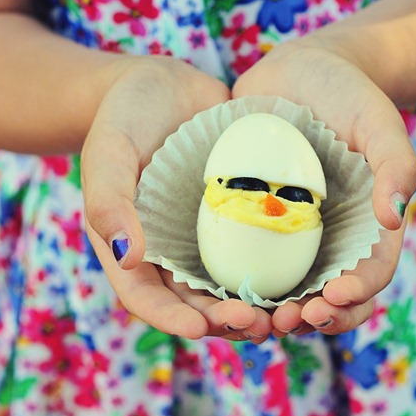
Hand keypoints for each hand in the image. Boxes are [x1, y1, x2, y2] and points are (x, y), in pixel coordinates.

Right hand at [81, 56, 272, 339]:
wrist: (167, 86)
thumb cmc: (125, 114)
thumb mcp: (109, 150)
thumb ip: (109, 200)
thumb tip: (126, 257)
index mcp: (131, 250)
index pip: (146, 298)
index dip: (172, 318)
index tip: (200, 328)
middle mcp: (170, 256)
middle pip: (195, 305)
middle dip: (224, 323)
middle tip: (257, 324)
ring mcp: (206, 244)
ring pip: (230, 290)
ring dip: (257, 310)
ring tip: (287, 316)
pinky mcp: (237, 226)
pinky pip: (257, 257)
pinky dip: (278, 275)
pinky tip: (307, 281)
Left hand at [232, 40, 415, 335]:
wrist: (297, 75)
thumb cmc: (346, 94)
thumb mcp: (377, 121)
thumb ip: (396, 164)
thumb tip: (394, 218)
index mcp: (368, 233)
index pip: (368, 275)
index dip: (355, 295)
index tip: (333, 295)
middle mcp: (331, 246)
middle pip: (327, 300)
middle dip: (311, 319)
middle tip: (288, 320)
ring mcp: (291, 243)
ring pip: (285, 295)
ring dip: (270, 316)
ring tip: (251, 319)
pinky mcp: (254, 232)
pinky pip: (246, 267)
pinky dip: (235, 289)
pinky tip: (217, 295)